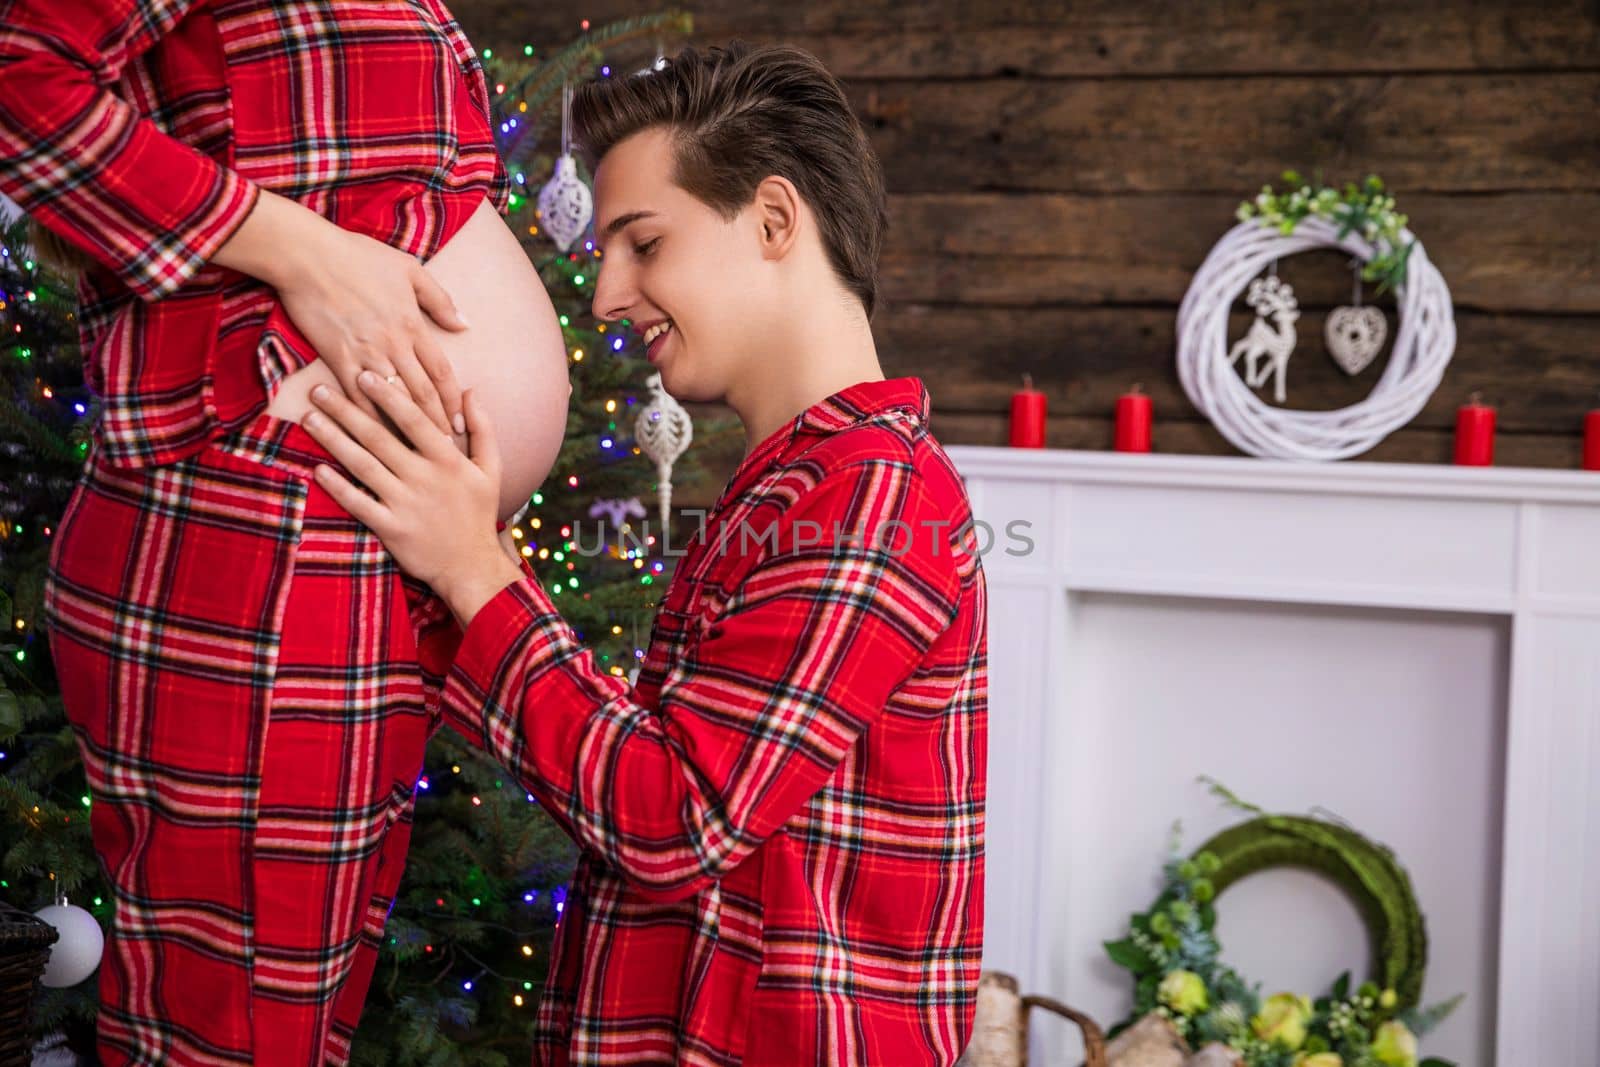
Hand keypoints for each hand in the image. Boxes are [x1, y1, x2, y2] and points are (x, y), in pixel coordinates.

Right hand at [277, 224, 469, 437]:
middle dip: (436, 423)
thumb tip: (464, 323)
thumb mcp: (409, 269)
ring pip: (395, 400)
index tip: (460, 422)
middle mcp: (395, 344)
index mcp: (413, 324)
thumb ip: (439, 299)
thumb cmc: (359, 257)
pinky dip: (369, 418)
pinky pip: (358, 396)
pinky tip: (376, 437)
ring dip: (408, 428)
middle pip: (423, 393)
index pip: (441, 372)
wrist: (309, 255)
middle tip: (446, 448)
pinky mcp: (338, 358)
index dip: (453, 400)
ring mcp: (366, 353)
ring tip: (417, 451)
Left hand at [301, 371, 522, 624]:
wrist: (471, 566)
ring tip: (309, 418)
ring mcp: (405, 504)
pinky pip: (358, 503)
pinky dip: (337, 486)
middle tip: (319, 388)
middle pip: (379, 437)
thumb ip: (482, 428)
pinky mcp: (391, 529)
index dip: (387, 395)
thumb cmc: (478, 514)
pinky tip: (316, 469)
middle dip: (346, 410)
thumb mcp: (490, 469)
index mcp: (448, 460)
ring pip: (362, 465)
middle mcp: (424, 478)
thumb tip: (470, 390)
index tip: (363, 373)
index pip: (413, 419)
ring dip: (333, 440)